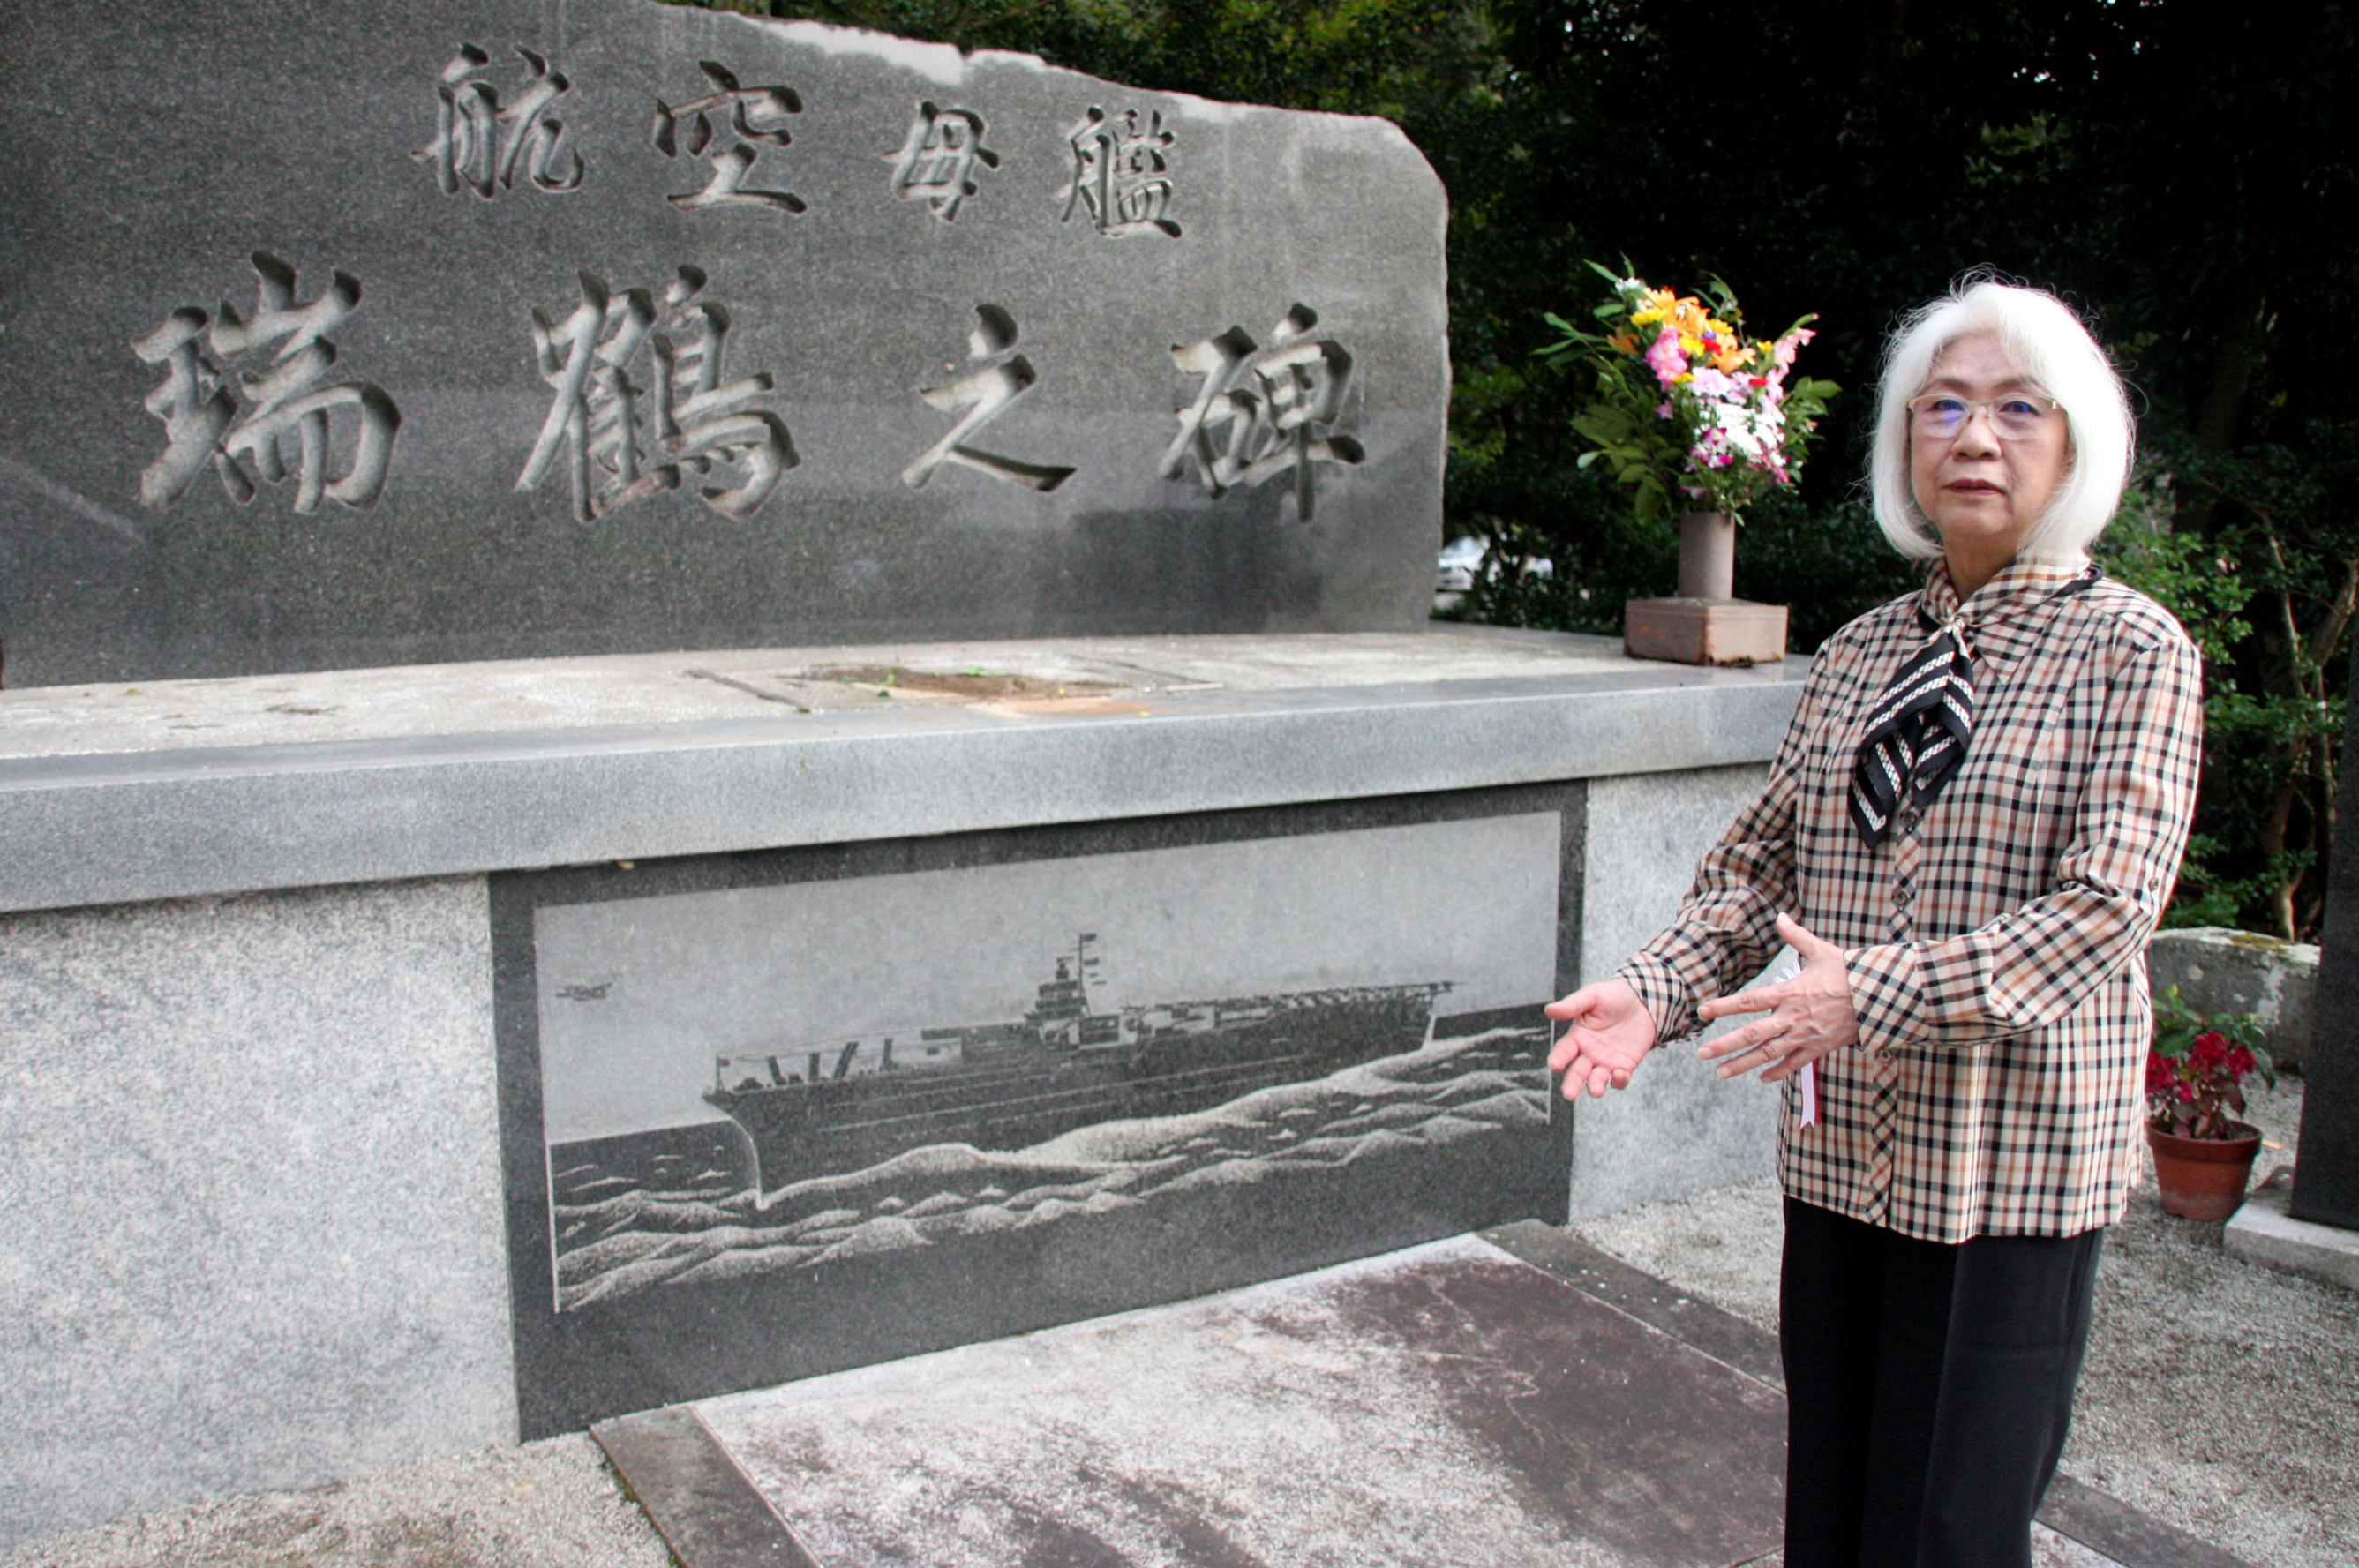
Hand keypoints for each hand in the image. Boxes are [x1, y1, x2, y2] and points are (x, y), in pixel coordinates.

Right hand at [1545, 978, 1657, 1099]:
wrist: (1643, 1000)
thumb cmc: (1613, 995)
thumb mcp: (1592, 995)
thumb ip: (1572, 1005)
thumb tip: (1549, 1010)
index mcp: (1578, 1037)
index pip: (1564, 1051)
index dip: (1558, 1058)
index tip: (1554, 1065)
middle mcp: (1589, 1053)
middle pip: (1577, 1073)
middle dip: (1572, 1084)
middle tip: (1569, 1094)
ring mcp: (1607, 1062)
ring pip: (1596, 1080)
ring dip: (1595, 1087)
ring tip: (1595, 1090)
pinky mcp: (1625, 1066)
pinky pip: (1620, 1079)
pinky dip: (1619, 1080)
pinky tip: (1619, 1074)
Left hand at [1695, 913, 1858, 1081]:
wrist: (1880, 997)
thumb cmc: (1849, 972)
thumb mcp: (1820, 950)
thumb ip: (1796, 936)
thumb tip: (1780, 916)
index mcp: (1788, 992)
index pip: (1749, 1001)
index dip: (1724, 1006)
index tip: (1702, 1012)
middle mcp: (1792, 1017)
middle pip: (1752, 1033)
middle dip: (1725, 1045)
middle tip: (1702, 1053)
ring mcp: (1805, 1035)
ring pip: (1768, 1054)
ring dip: (1743, 1064)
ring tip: (1720, 1072)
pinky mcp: (1819, 1048)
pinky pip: (1794, 1064)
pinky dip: (1778, 1072)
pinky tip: (1762, 1078)